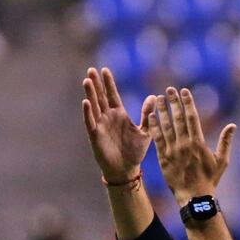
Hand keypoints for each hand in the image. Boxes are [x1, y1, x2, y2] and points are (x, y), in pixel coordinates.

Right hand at [81, 67, 154, 183]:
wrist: (126, 169)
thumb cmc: (135, 152)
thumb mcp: (145, 131)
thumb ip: (147, 114)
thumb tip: (154, 96)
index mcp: (119, 114)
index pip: (112, 94)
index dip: (108, 83)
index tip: (105, 70)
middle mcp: (108, 117)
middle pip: (100, 97)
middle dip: (96, 84)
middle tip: (91, 69)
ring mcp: (100, 125)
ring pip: (94, 106)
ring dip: (90, 94)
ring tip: (87, 80)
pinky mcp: (95, 136)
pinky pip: (90, 122)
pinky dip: (87, 112)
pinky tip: (86, 102)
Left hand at [149, 87, 235, 205]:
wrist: (194, 198)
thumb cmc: (210, 180)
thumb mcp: (222, 161)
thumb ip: (225, 142)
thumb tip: (232, 125)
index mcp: (198, 143)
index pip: (192, 117)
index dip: (187, 102)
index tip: (184, 91)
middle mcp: (184, 145)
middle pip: (177, 119)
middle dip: (173, 102)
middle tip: (169, 89)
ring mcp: (172, 151)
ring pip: (166, 127)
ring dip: (162, 111)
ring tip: (158, 98)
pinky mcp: (163, 159)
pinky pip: (158, 140)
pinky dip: (154, 127)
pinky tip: (152, 116)